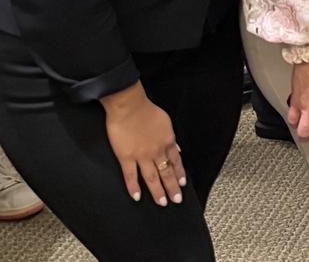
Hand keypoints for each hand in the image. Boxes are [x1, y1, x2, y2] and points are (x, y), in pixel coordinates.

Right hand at [100, 82, 185, 205]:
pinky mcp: (126, 157)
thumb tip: (177, 147)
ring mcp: (142, 156)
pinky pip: (131, 176)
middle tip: (176, 200)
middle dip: (172, 187)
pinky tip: (137, 197)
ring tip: (162, 203)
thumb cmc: (146, 110)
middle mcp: (157, 151)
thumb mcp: (166, 122)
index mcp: (168, 141)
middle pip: (167, 172)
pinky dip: (134, 187)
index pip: (176, 161)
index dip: (179, 173)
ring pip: (152, 177)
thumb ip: (171, 137)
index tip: (182, 184)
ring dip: (158, 191)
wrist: (129, 106)